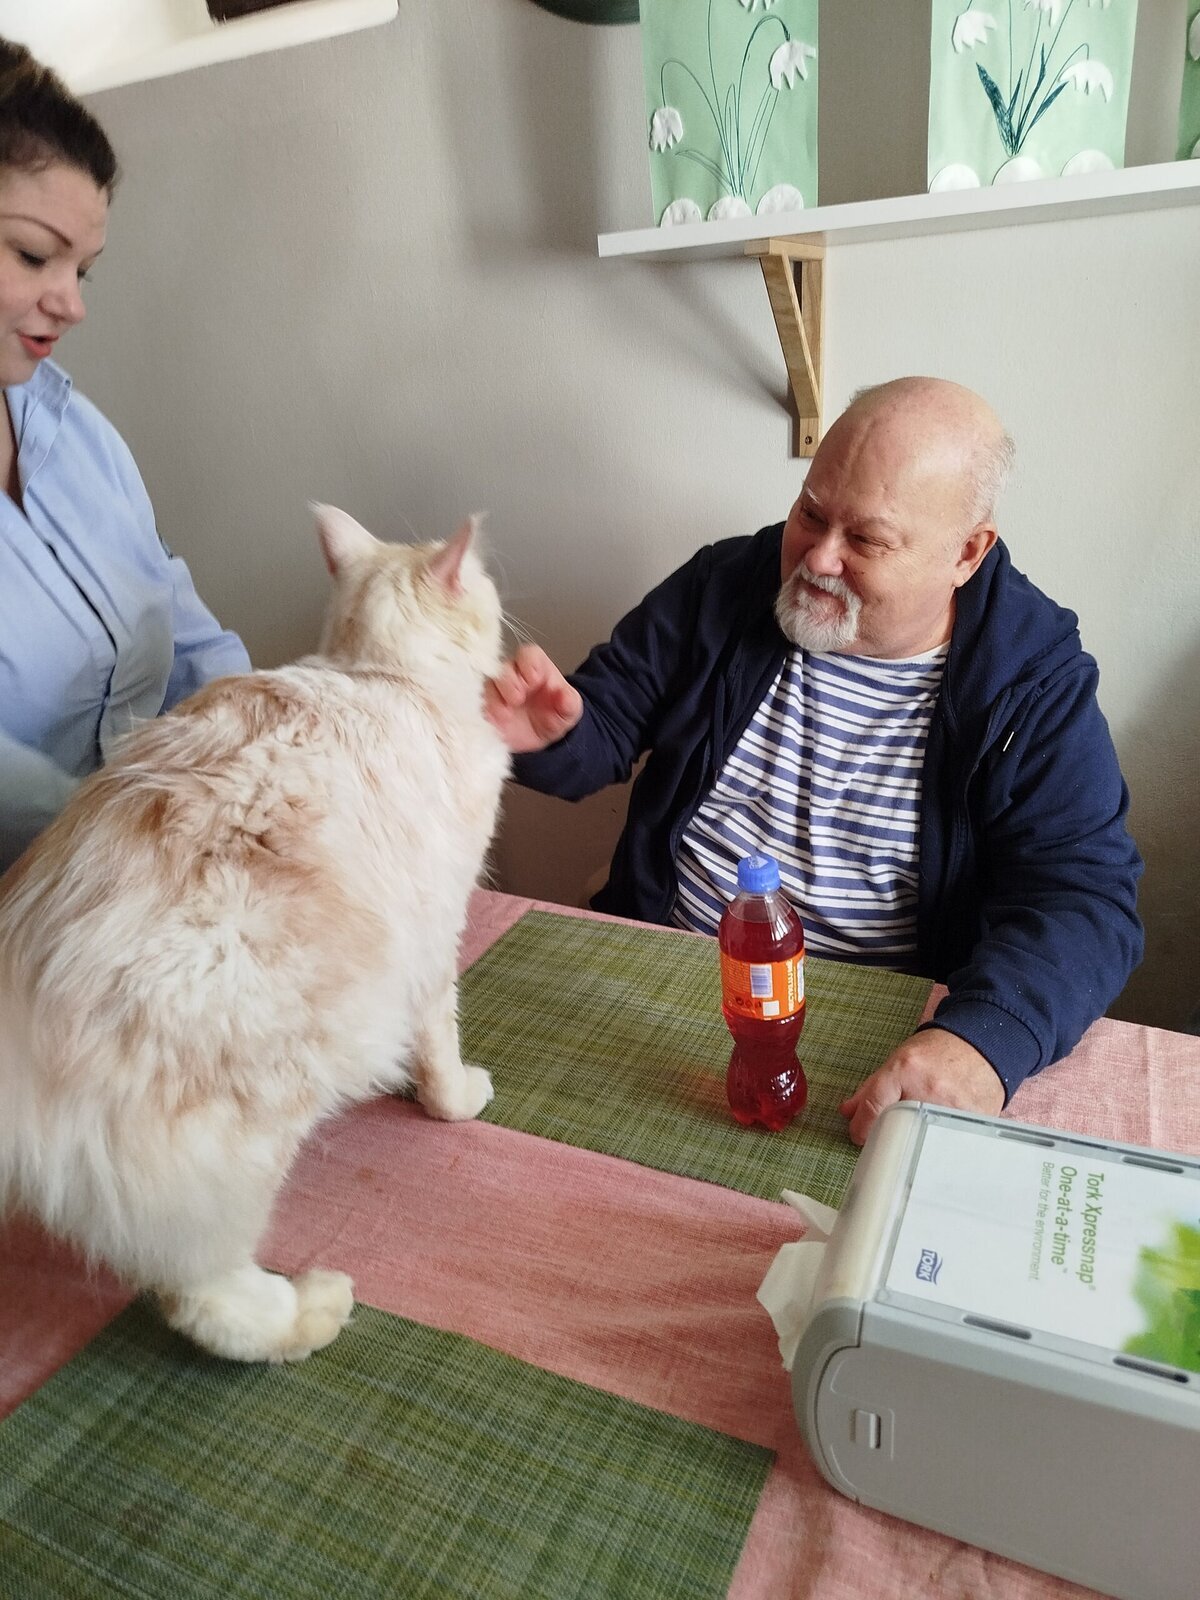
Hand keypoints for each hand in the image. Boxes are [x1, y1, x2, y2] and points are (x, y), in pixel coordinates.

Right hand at [485, 644, 583, 753]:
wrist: (541, 739)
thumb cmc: (554, 716)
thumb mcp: (570, 712)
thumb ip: (570, 703)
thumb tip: (565, 696)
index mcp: (537, 668)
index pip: (528, 654)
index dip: (529, 665)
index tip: (535, 681)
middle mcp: (514, 675)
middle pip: (504, 667)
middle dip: (509, 682)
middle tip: (518, 700)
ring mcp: (497, 691)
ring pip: (488, 684)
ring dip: (496, 698)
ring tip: (506, 715)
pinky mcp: (486, 707)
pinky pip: (478, 704)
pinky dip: (486, 712)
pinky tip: (497, 721)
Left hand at [839, 1027, 1004, 1146]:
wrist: (980, 1045)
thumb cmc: (937, 1051)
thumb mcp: (899, 1060)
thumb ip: (872, 1088)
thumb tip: (848, 1113)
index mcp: (906, 1070)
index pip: (874, 1106)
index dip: (861, 1127)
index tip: (859, 1135)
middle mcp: (929, 1089)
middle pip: (896, 1127)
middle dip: (888, 1135)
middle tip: (890, 1134)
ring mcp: (953, 1107)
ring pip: (923, 1141)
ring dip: (916, 1141)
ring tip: (921, 1127)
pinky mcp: (974, 1122)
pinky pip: (949, 1143)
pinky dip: (941, 1143)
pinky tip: (941, 1131)